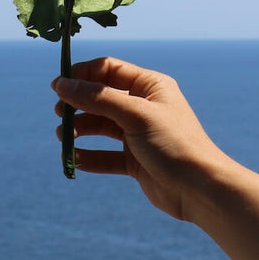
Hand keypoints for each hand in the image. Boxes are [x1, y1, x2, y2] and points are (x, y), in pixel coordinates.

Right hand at [52, 56, 228, 221]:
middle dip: (78, 104)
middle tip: (60, 114)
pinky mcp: (135, 161)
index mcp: (150, 86)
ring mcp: (138, 134)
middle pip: (101, 98)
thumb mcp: (134, 114)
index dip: (82, 75)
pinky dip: (89, 156)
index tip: (58, 86)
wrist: (200, 190)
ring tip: (64, 137)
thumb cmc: (173, 143)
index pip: (108, 70)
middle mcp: (143, 106)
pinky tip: (74, 159)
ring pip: (100, 126)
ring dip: (80, 130)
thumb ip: (97, 98)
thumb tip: (62, 84)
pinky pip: (105, 155)